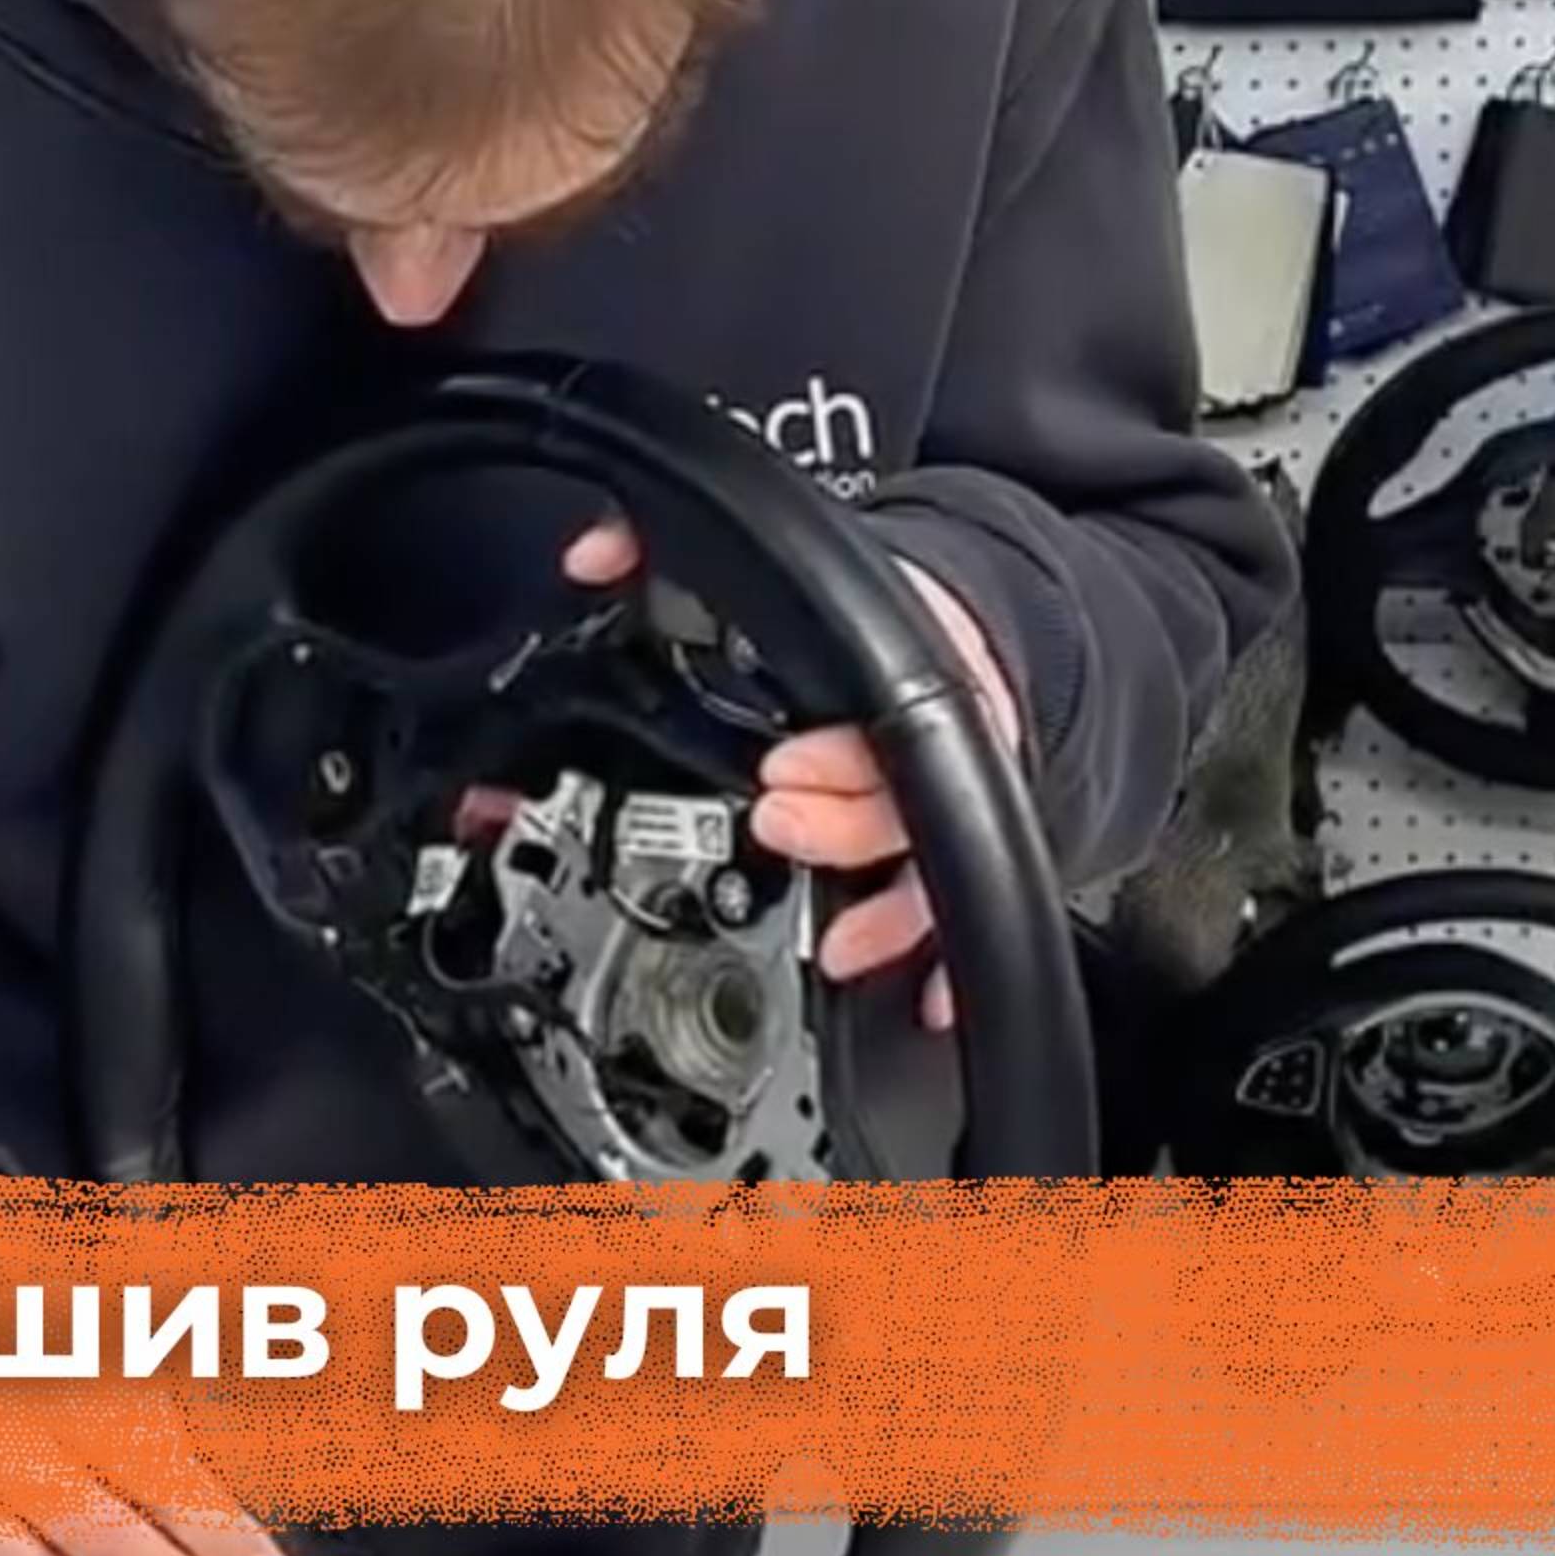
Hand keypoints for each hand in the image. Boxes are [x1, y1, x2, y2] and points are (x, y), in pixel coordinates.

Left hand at [564, 520, 1024, 1029]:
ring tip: (835, 940)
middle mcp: (936, 736)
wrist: (961, 628)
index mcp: (907, 657)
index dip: (842, 753)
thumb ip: (677, 554)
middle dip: (842, 826)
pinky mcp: (942, 849)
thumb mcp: (796, 569)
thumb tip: (593, 555)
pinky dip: (937, 961)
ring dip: (888, 912)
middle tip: (777, 822)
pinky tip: (922, 1001)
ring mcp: (946, 798)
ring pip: (929, 866)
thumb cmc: (871, 610)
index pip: (890, 708)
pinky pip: (947, 912)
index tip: (782, 766)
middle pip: (906, 798)